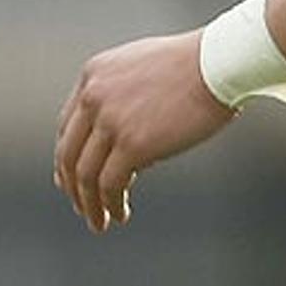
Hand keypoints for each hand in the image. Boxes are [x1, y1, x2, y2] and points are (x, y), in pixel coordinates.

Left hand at [53, 30, 235, 232]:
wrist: (217, 63)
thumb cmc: (192, 64)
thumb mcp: (140, 67)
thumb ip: (119, 92)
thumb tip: (117, 135)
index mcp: (93, 75)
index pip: (67, 126)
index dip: (68, 157)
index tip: (72, 179)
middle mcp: (93, 96)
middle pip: (68, 153)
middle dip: (72, 186)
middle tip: (83, 206)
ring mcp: (111, 121)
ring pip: (85, 176)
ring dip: (90, 204)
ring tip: (100, 222)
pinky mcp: (133, 144)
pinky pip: (110, 185)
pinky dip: (111, 205)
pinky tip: (120, 214)